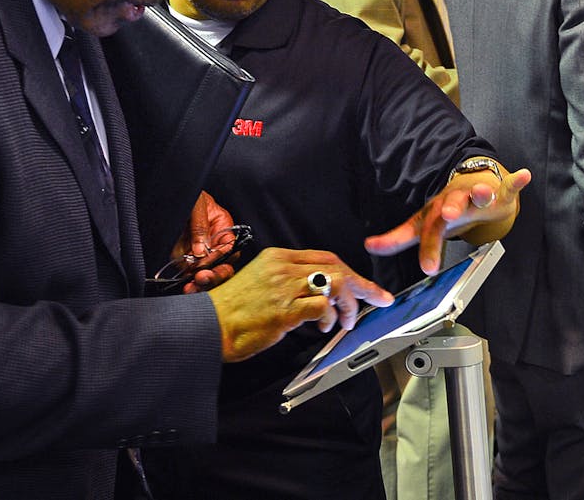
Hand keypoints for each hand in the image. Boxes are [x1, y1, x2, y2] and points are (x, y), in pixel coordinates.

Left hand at [176, 191, 238, 293]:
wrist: (164, 191)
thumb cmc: (186, 192)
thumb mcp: (196, 204)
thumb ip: (200, 226)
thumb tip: (201, 251)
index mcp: (222, 226)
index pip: (229, 248)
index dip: (220, 257)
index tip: (206, 262)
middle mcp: (212, 241)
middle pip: (222, 265)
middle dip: (214, 275)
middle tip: (202, 278)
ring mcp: (198, 251)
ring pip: (206, 273)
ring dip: (201, 283)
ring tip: (193, 288)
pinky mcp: (183, 258)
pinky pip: (189, 274)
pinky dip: (189, 282)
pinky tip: (186, 286)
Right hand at [207, 248, 393, 362]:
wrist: (206, 326)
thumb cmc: (232, 311)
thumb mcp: (261, 282)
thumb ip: (290, 281)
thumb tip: (322, 293)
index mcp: (278, 257)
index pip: (326, 257)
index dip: (351, 272)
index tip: (366, 285)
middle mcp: (283, 267)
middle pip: (336, 267)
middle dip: (362, 285)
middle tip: (377, 299)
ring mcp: (283, 287)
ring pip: (334, 284)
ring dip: (348, 304)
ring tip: (345, 320)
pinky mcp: (283, 310)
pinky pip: (321, 307)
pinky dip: (330, 318)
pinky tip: (325, 327)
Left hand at [365, 165, 532, 274]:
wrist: (473, 186)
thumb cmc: (448, 210)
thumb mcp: (424, 224)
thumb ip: (399, 237)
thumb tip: (369, 246)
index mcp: (437, 211)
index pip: (430, 231)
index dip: (429, 248)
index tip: (428, 268)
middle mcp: (456, 200)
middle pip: (452, 205)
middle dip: (451, 209)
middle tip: (448, 215)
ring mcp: (478, 195)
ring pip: (479, 193)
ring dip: (481, 192)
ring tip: (484, 193)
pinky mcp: (500, 192)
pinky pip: (508, 186)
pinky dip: (517, 181)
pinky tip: (525, 175)